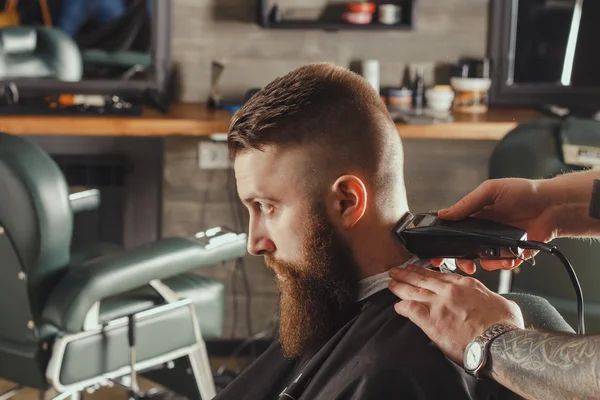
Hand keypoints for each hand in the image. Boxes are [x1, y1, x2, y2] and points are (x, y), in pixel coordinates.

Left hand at [388, 265, 523, 365]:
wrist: (500, 342)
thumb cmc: (505, 327)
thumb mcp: (502, 304)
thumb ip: (490, 299)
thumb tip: (495, 303)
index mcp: (466, 285)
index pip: (441, 275)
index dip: (426, 271)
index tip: (418, 269)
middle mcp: (449, 291)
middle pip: (423, 279)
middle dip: (407, 274)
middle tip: (397, 271)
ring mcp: (438, 304)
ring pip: (413, 290)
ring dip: (400, 286)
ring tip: (391, 283)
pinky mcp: (430, 320)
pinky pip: (410, 309)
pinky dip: (401, 307)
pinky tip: (397, 307)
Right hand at [435, 178, 562, 273]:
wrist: (553, 205)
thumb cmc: (524, 192)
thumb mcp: (491, 191)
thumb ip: (467, 203)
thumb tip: (444, 214)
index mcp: (474, 215)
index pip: (452, 230)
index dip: (443, 241)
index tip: (438, 253)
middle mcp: (483, 231)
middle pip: (463, 250)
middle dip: (461, 260)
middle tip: (465, 264)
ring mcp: (496, 243)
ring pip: (481, 260)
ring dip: (486, 262)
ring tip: (495, 257)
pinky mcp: (511, 253)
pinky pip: (501, 264)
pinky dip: (503, 264)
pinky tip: (510, 258)